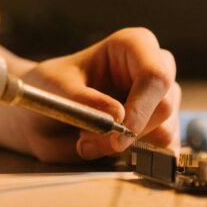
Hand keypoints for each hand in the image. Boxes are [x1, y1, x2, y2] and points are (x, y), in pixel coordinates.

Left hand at [14, 27, 179, 162]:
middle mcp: (153, 69)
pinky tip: (106, 153)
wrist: (41, 116)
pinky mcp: (159, 128)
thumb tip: (118, 114)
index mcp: (133, 46)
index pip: (155, 75)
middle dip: (128, 132)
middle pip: (165, 106)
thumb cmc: (48, 90)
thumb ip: (83, 100)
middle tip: (85, 141)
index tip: (117, 134)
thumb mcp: (54, 89)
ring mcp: (159, 100)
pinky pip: (165, 150)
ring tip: (86, 142)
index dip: (141, 107)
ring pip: (165, 132)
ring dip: (125, 147)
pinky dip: (137, 159)